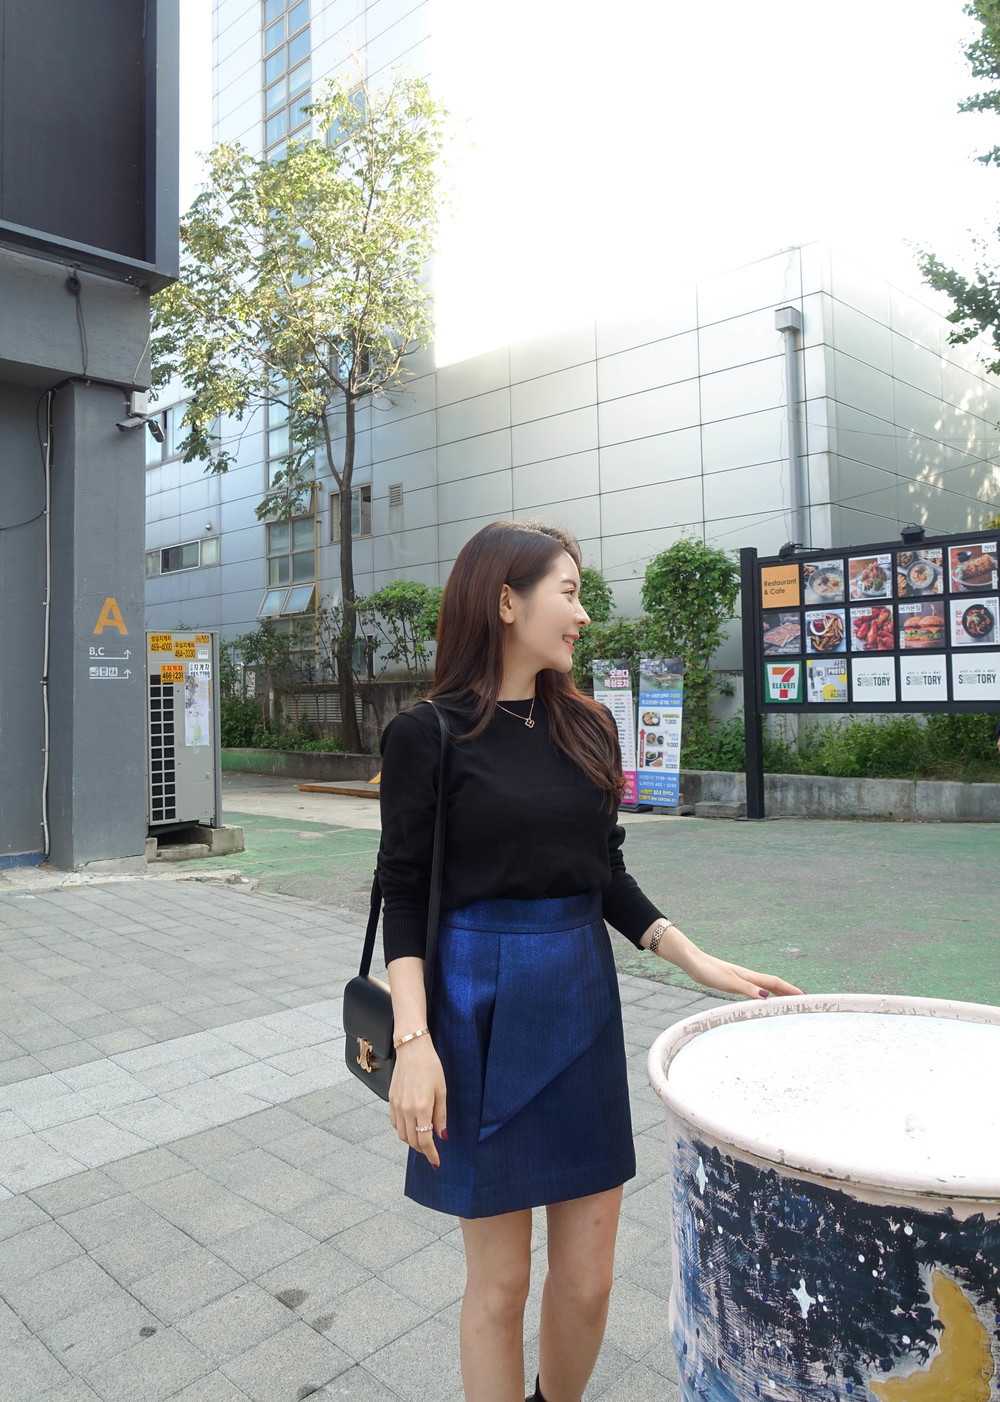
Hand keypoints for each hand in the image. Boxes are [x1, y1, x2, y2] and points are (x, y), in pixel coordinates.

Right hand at [388, 1037, 446, 1167]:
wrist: (412, 1049)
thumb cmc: (431, 1067)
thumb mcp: (441, 1091)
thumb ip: (441, 1116)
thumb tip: (442, 1136)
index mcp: (421, 1108)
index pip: (424, 1141)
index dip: (431, 1154)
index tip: (436, 1162)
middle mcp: (406, 1110)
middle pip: (412, 1141)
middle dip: (422, 1150)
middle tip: (432, 1151)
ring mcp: (396, 1105)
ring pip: (401, 1134)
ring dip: (412, 1141)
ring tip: (422, 1140)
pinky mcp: (391, 1100)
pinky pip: (395, 1123)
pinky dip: (402, 1130)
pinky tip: (411, 1127)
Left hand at [682, 948, 803, 999]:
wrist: (695, 963)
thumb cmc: (710, 971)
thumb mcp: (730, 982)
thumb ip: (748, 989)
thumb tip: (766, 997)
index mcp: (750, 977)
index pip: (775, 983)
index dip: (790, 989)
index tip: (804, 996)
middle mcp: (749, 977)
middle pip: (773, 985)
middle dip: (788, 992)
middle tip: (802, 1001)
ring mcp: (742, 980)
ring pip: (765, 987)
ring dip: (778, 994)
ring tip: (788, 1002)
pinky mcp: (734, 983)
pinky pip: (755, 990)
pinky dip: (764, 995)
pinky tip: (763, 1000)